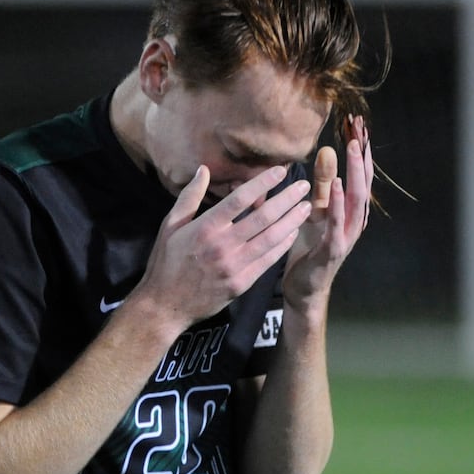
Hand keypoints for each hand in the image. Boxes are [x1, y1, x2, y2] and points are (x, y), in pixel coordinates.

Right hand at [135, 164, 310, 323]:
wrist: (165, 305)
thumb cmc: (167, 262)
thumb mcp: (171, 225)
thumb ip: (189, 196)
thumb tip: (203, 169)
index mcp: (205, 227)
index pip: (240, 199)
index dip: (262, 183)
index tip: (281, 171)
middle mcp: (222, 245)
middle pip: (263, 218)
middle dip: (287, 200)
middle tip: (304, 187)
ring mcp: (234, 266)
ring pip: (271, 239)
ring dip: (292, 221)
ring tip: (307, 207)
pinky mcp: (242, 283)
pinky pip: (268, 260)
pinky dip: (283, 245)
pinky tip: (294, 232)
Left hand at [284, 115, 372, 307]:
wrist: (304, 288)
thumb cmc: (310, 248)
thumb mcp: (316, 209)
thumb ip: (323, 183)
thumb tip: (329, 150)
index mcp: (352, 210)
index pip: (360, 173)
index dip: (360, 148)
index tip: (357, 122)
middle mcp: (355, 220)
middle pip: (364, 181)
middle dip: (362, 154)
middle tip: (359, 127)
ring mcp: (347, 235)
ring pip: (357, 199)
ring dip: (356, 172)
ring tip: (353, 148)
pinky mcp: (334, 249)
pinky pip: (338, 223)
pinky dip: (340, 203)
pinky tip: (339, 185)